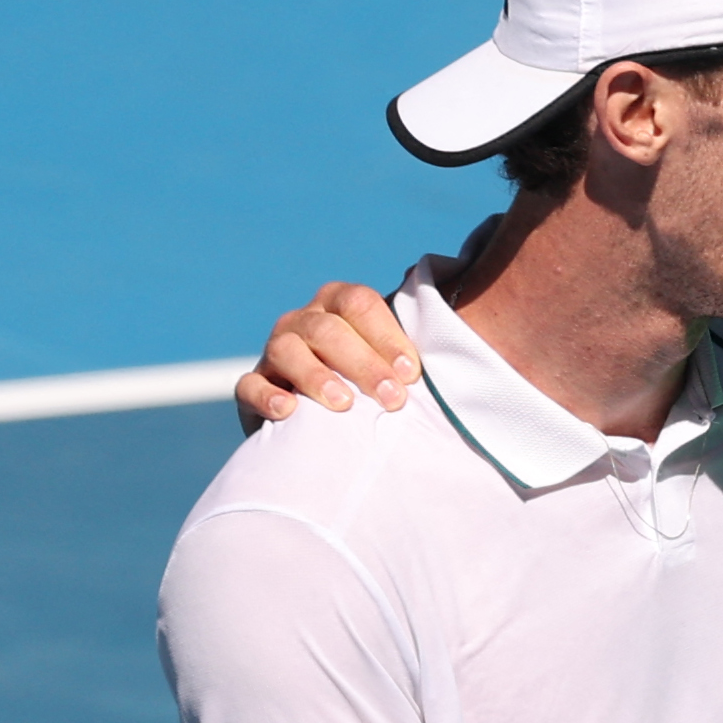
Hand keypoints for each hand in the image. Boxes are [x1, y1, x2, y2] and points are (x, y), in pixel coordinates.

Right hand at [234, 282, 421, 432]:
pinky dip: (267, 397)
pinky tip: (289, 412)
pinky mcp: (254, 386)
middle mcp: (304, 321)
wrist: (324, 420)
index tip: (412, 374)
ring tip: (343, 405)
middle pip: (329, 329)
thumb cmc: (372, 385)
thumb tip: (472, 358)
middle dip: (364, 364)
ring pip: (288, 350)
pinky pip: (250, 386)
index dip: (386, 336)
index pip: (359, 303)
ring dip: (317, 376)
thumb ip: (414, 355)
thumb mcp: (393, 364)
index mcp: (339, 305)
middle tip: (394, 400)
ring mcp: (276, 351)